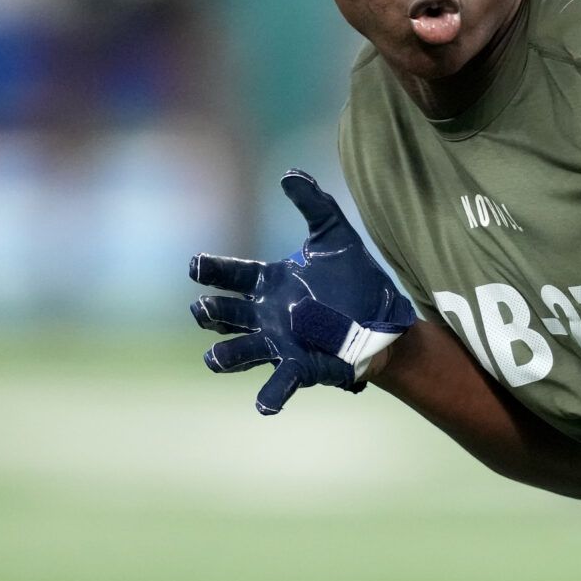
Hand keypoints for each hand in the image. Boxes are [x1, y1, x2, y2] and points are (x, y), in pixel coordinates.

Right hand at [188, 169, 416, 414]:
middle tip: (204, 308)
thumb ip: (314, 204)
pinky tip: (264, 407)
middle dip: (212, 313)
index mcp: (269, 283)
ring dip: (226, 355)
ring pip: (242, 350)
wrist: (385, 317)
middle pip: (226, 314)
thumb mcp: (335, 235)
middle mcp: (266, 315)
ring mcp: (279, 343)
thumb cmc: (356, 279)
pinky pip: (280, 382)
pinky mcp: (301, 366)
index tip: (195, 266)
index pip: (231, 276)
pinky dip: (270, 396)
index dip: (211, 271)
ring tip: (214, 358)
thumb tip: (289, 174)